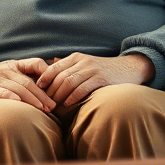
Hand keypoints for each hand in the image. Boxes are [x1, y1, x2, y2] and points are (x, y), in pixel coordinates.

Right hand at [0, 55, 55, 111]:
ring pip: (18, 88)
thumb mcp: (8, 71)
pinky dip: (11, 98)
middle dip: (43, 95)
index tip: (56, 86)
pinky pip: (1, 93)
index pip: (35, 63)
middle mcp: (7, 71)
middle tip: (53, 106)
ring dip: (32, 100)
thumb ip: (24, 76)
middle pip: (29, 82)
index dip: (48, 72)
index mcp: (15, 65)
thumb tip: (48, 86)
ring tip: (43, 110)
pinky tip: (19, 104)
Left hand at [36, 53, 153, 109]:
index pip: (54, 67)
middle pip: (60, 76)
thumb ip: (69, 65)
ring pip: (69, 82)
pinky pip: (82, 88)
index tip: (36, 90)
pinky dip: (73, 97)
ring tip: (53, 107)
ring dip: (59, 96)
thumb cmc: (103, 69)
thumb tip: (51, 65)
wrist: (128, 68)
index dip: (44, 79)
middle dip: (50, 91)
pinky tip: (67, 104)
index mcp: (76, 57)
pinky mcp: (100, 78)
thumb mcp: (85, 63)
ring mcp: (91, 69)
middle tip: (44, 103)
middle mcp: (82, 61)